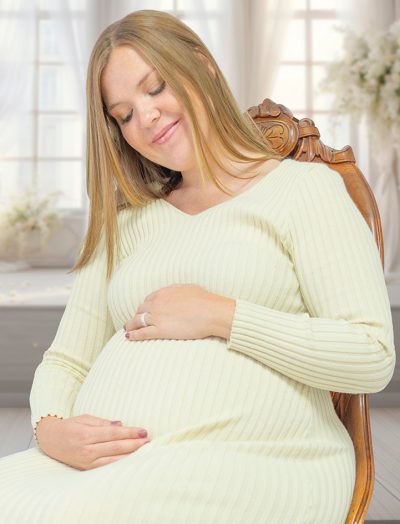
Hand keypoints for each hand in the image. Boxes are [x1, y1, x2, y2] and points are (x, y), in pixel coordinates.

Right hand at [35, 413, 149, 470]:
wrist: (50, 440)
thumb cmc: (70, 426)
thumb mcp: (85, 418)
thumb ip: (103, 422)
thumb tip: (121, 425)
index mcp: (86, 434)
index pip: (113, 434)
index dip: (130, 432)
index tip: (143, 431)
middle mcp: (86, 449)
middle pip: (115, 447)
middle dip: (134, 444)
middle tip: (149, 441)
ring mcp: (86, 461)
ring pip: (112, 460)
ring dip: (130, 456)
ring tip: (144, 451)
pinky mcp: (86, 469)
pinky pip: (105, 467)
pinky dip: (119, 465)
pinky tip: (130, 461)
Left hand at [124, 284, 234, 340]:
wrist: (211, 312)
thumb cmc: (205, 300)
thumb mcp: (189, 289)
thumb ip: (178, 290)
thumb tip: (175, 292)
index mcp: (164, 293)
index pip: (149, 299)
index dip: (146, 306)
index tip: (145, 311)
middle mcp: (157, 303)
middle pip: (141, 310)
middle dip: (137, 315)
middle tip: (135, 321)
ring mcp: (157, 317)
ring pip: (137, 321)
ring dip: (130, 325)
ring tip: (127, 329)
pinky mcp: (160, 330)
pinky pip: (142, 333)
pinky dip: (133, 335)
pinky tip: (129, 337)